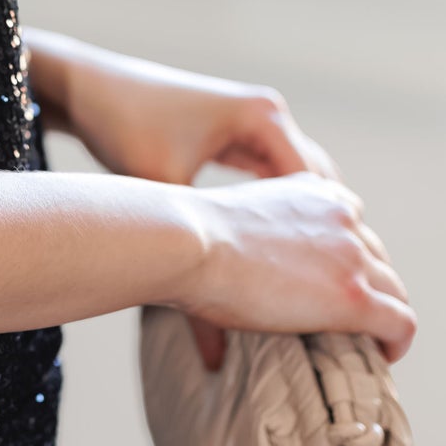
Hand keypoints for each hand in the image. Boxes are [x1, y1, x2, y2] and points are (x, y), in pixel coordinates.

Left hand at [21, 30, 412, 369]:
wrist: (87, 86)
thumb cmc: (123, 130)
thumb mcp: (164, 199)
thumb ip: (192, 275)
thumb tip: (213, 359)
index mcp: (264, 122)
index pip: (330, 193)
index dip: (349, 251)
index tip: (358, 299)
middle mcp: (269, 116)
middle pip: (331, 189)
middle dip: (341, 246)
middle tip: (348, 302)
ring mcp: (253, 120)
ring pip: (308, 184)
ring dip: (317, 229)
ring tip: (323, 285)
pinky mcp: (234, 130)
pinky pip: (279, 176)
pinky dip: (286, 212)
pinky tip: (277, 253)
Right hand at [175, 170, 416, 366]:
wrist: (191, 241)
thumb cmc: (192, 234)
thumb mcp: (236, 214)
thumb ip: (260, 231)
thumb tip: (240, 272)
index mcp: (313, 191)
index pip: (351, 223)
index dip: (346, 257)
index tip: (331, 283)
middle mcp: (342, 215)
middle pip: (378, 256)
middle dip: (370, 287)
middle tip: (349, 320)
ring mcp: (352, 255)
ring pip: (395, 289)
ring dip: (384, 315)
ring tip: (367, 342)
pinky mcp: (354, 296)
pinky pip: (400, 322)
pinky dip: (397, 342)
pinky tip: (383, 356)